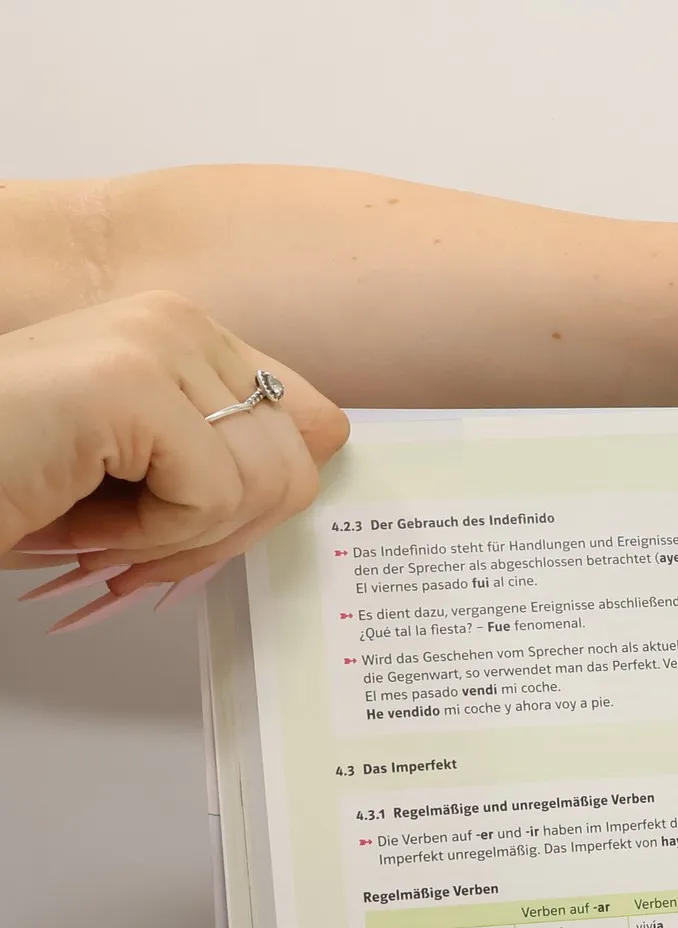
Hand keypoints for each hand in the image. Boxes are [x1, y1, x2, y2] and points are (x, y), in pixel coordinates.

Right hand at [0, 291, 348, 629]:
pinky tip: (88, 511)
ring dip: (181, 536)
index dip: (262, 500)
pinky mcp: (129, 382)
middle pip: (297, 464)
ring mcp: (154, 341)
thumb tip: (326, 454)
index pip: (313, 423)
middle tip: (140, 536)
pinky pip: (211, 496)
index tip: (187, 517)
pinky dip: (152, 535)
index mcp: (189, 334)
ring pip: (262, 484)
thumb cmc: (21, 483)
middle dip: (225, 530)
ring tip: (105, 517)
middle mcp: (178, 320)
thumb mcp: (157, 475)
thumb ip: (240, 456)